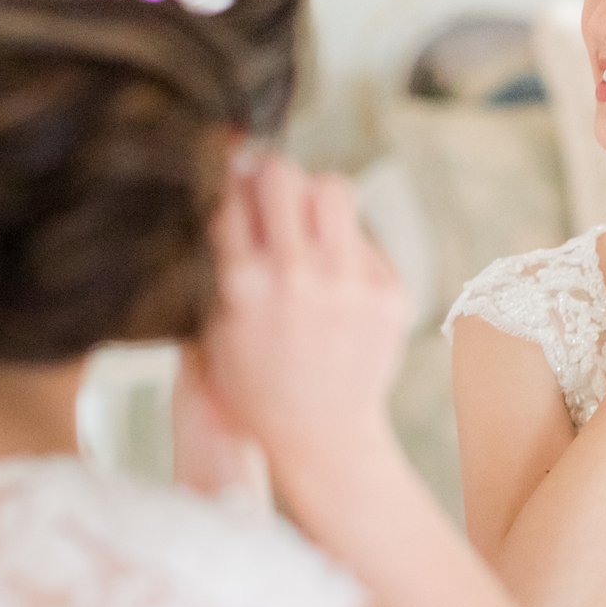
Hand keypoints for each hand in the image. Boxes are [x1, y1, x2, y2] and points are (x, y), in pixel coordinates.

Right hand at [195, 151, 411, 490]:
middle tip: (270, 190)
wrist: (323, 435)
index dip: (232, 178)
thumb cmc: (259, 386)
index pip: (235, 194)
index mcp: (244, 285)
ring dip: (314, 198)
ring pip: (334, 190)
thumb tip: (232, 190)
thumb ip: (221, 259)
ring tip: (306, 226)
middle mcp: (299, 277)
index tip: (234, 171)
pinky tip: (334, 279)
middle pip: (284, 175)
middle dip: (271, 176)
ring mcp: (350, 283)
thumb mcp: (215, 328)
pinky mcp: (390, 292)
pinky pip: (365, 238)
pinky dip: (345, 247)